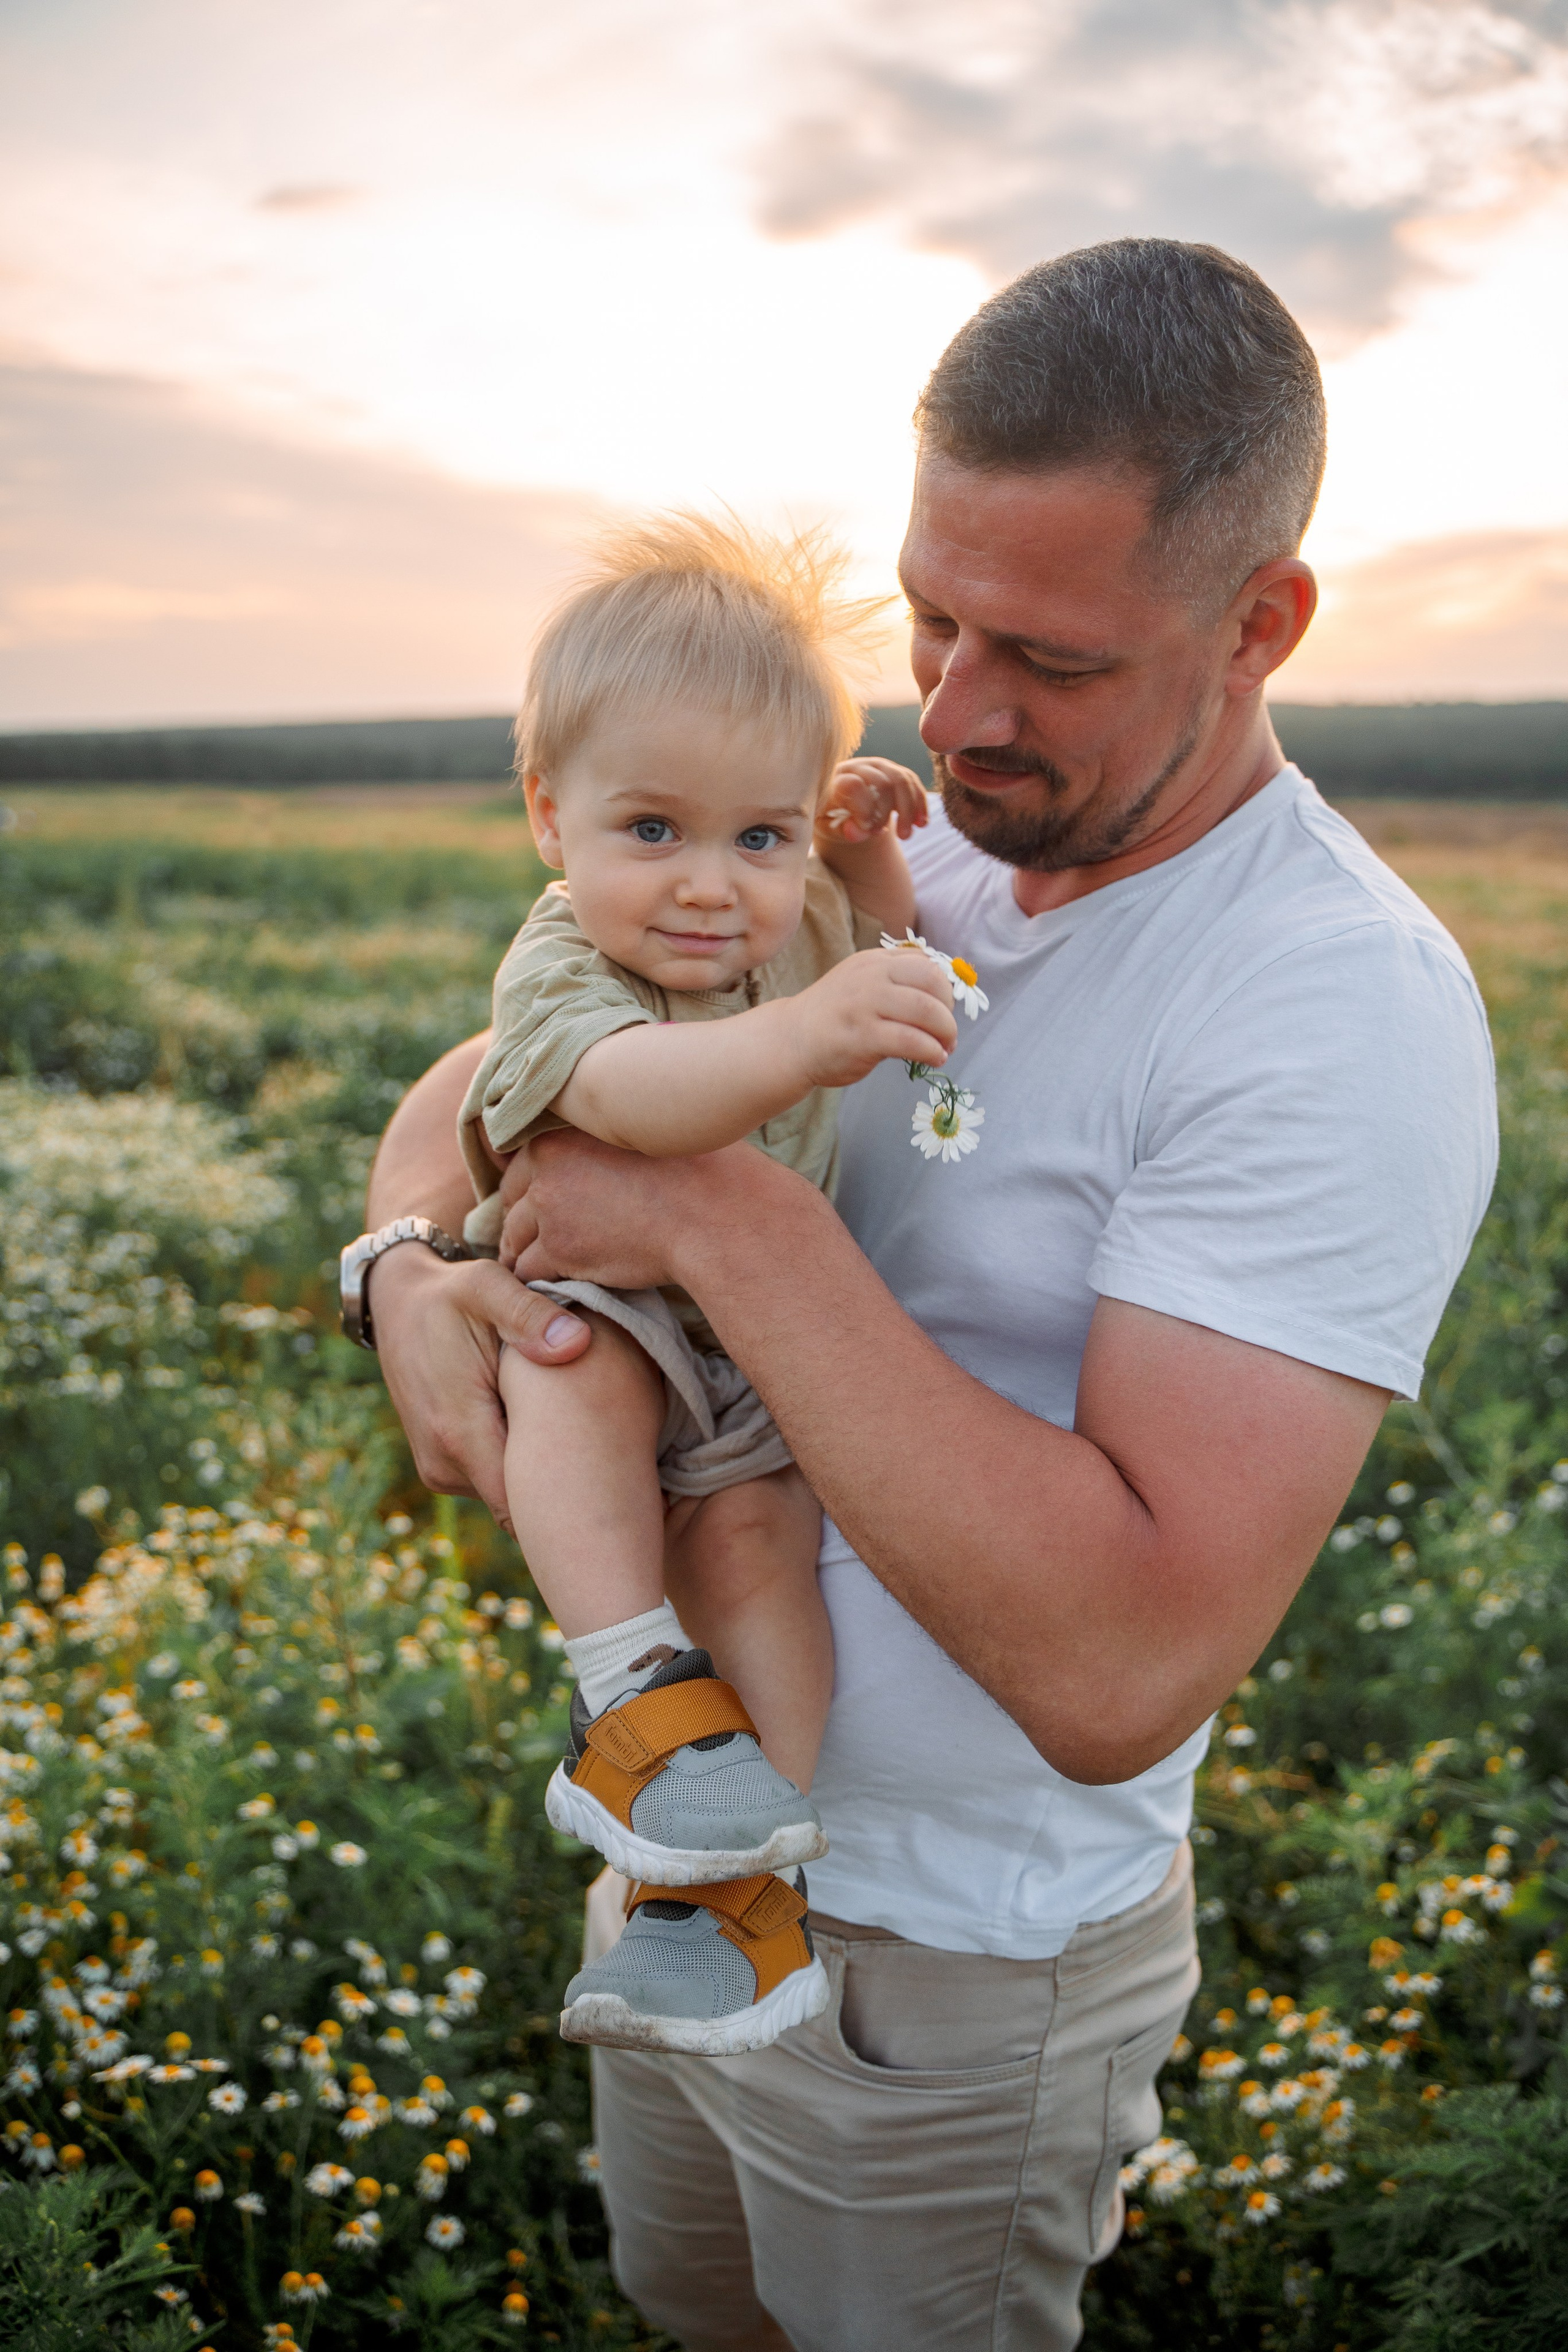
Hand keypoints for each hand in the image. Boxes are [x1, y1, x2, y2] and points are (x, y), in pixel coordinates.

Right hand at [366, 1240, 592, 1529]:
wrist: (399, 1305)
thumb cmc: (450, 1295)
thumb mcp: (488, 1287)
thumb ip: (530, 1315)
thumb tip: (576, 1344)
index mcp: (457, 1431)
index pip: (520, 1504)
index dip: (569, 1495)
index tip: (613, 1477)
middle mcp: (444, 1465)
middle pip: (518, 1505)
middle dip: (563, 1486)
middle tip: (614, 1456)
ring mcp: (441, 1470)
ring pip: (507, 1494)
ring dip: (540, 1470)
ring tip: (581, 1435)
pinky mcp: (444, 1467)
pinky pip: (493, 1480)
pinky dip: (520, 1461)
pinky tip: (549, 1430)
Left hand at [498, 1127, 788, 1293]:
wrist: (715, 1212)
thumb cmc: (701, 1168)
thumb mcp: (650, 1129)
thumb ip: (614, 1133)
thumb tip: (618, 1136)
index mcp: (566, 1127)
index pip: (524, 1159)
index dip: (535, 1184)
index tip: (547, 1201)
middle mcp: (548, 1162)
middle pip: (513, 1197)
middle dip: (525, 1218)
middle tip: (538, 1238)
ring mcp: (549, 1206)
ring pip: (516, 1236)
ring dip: (526, 1252)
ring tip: (541, 1266)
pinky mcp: (559, 1248)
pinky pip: (528, 1270)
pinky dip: (538, 1280)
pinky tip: (553, 1285)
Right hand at [786, 946, 956, 1090]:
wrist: (791, 1040)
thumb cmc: (834, 1017)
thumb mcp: (862, 984)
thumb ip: (895, 982)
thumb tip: (943, 998)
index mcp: (874, 961)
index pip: (927, 964)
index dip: (945, 990)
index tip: (943, 1011)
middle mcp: (871, 976)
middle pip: (933, 982)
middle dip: (949, 1011)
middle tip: (947, 1033)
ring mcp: (865, 1004)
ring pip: (927, 1010)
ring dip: (946, 1033)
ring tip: (944, 1048)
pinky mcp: (863, 1036)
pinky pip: (912, 1041)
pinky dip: (932, 1051)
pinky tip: (934, 1059)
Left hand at [816, 757, 928, 848]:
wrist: (844, 810)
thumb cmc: (834, 819)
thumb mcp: (831, 828)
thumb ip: (842, 830)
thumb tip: (857, 832)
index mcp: (837, 779)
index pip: (854, 786)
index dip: (865, 809)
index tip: (869, 830)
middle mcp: (859, 767)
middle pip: (882, 783)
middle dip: (889, 813)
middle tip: (885, 836)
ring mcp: (879, 766)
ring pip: (902, 780)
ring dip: (909, 810)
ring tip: (906, 836)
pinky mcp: (895, 771)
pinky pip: (913, 783)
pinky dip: (919, 804)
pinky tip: (921, 824)